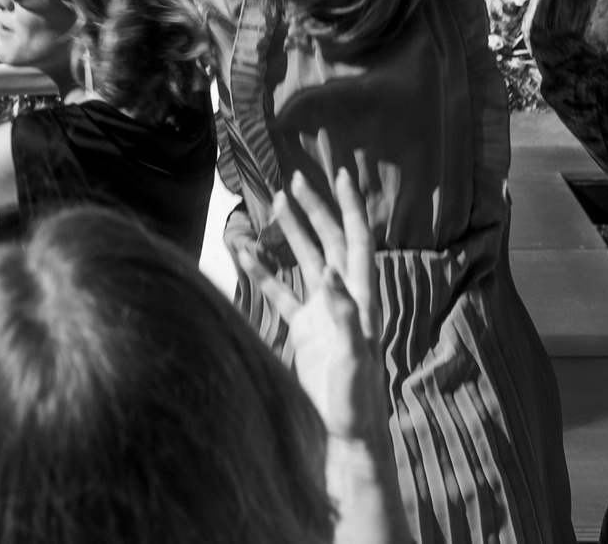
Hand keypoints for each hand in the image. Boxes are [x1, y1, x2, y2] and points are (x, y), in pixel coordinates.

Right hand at [236, 167, 386, 446]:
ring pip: (306, 260)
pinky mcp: (304, 329)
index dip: (350, 207)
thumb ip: (344, 314)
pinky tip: (245, 254)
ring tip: (274, 202)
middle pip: (331, 241)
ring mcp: (322, 312)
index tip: (339, 175)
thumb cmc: (356, 398)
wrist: (343, 432)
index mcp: (362, 297)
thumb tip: (331, 274)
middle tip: (295, 180)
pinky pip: (281, 292)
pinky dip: (264, 271)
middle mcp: (344, 298)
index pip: (358, 240)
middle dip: (315, 210)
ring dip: (292, 232)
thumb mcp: (353, 355)